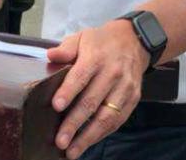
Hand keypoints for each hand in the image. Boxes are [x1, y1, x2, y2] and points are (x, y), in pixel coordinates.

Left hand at [46, 20, 147, 158]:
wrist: (135, 41)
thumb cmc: (102, 42)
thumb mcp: (82, 37)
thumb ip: (66, 49)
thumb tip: (50, 56)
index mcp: (96, 57)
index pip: (81, 76)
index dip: (69, 92)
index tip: (56, 107)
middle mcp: (112, 73)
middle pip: (92, 102)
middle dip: (75, 124)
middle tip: (60, 141)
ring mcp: (125, 88)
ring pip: (106, 116)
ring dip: (88, 136)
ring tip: (72, 151)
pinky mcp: (133, 99)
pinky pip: (117, 120)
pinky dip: (102, 134)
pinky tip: (88, 142)